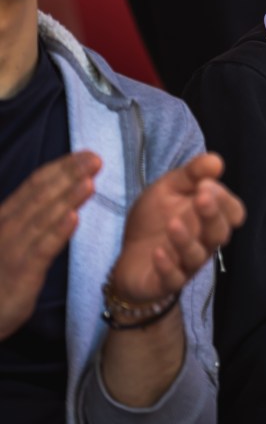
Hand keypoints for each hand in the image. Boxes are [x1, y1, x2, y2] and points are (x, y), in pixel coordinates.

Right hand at [0, 151, 100, 338]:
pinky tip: (73, 217)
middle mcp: (7, 227)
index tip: (87, 153)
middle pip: (41, 195)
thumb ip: (30, 217)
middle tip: (96, 158)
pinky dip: (58, 232)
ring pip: (44, 218)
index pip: (35, 185)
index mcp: (7, 217)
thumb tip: (57, 193)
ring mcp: (13, 249)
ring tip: (89, 180)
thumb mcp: (12, 240)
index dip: (62, 167)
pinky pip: (42, 249)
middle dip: (69, 175)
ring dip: (67, 197)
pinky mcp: (21, 272)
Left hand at [109, 153, 244, 303]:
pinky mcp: (165, 282)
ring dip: (186, 240)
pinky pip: (173, 278)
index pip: (233, 212)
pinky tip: (157, 252)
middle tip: (200, 197)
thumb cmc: (155, 220)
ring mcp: (186, 264)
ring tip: (173, 224)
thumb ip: (192, 174)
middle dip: (212, 215)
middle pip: (219, 232)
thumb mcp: (168, 189)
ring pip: (197, 256)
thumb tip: (217, 160)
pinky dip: (167, 266)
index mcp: (209, 218)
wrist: (129, 257)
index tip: (205, 183)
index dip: (224, 200)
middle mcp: (204, 242)